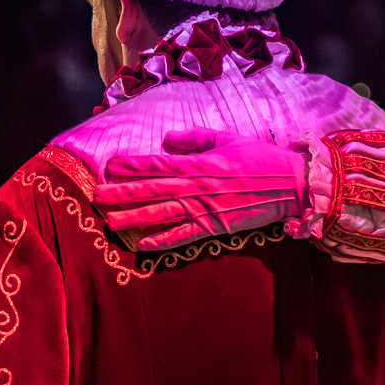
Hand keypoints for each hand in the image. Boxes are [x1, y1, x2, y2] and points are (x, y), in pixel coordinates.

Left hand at [94, 129, 309, 250]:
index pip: (157, 164)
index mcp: (199, 163)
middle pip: (151, 190)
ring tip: (109, 222)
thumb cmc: (260, 158)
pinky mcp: (215, 227)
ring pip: (161, 214)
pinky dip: (163, 241)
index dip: (131, 165)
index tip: (108, 165)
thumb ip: (197, 138)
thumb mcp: (228, 138)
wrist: (289, 184)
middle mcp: (197, 186)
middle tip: (95, 196)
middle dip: (121, 193)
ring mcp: (205, 208)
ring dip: (133, 218)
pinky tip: (142, 245)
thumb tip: (169, 139)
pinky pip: (184, 236)